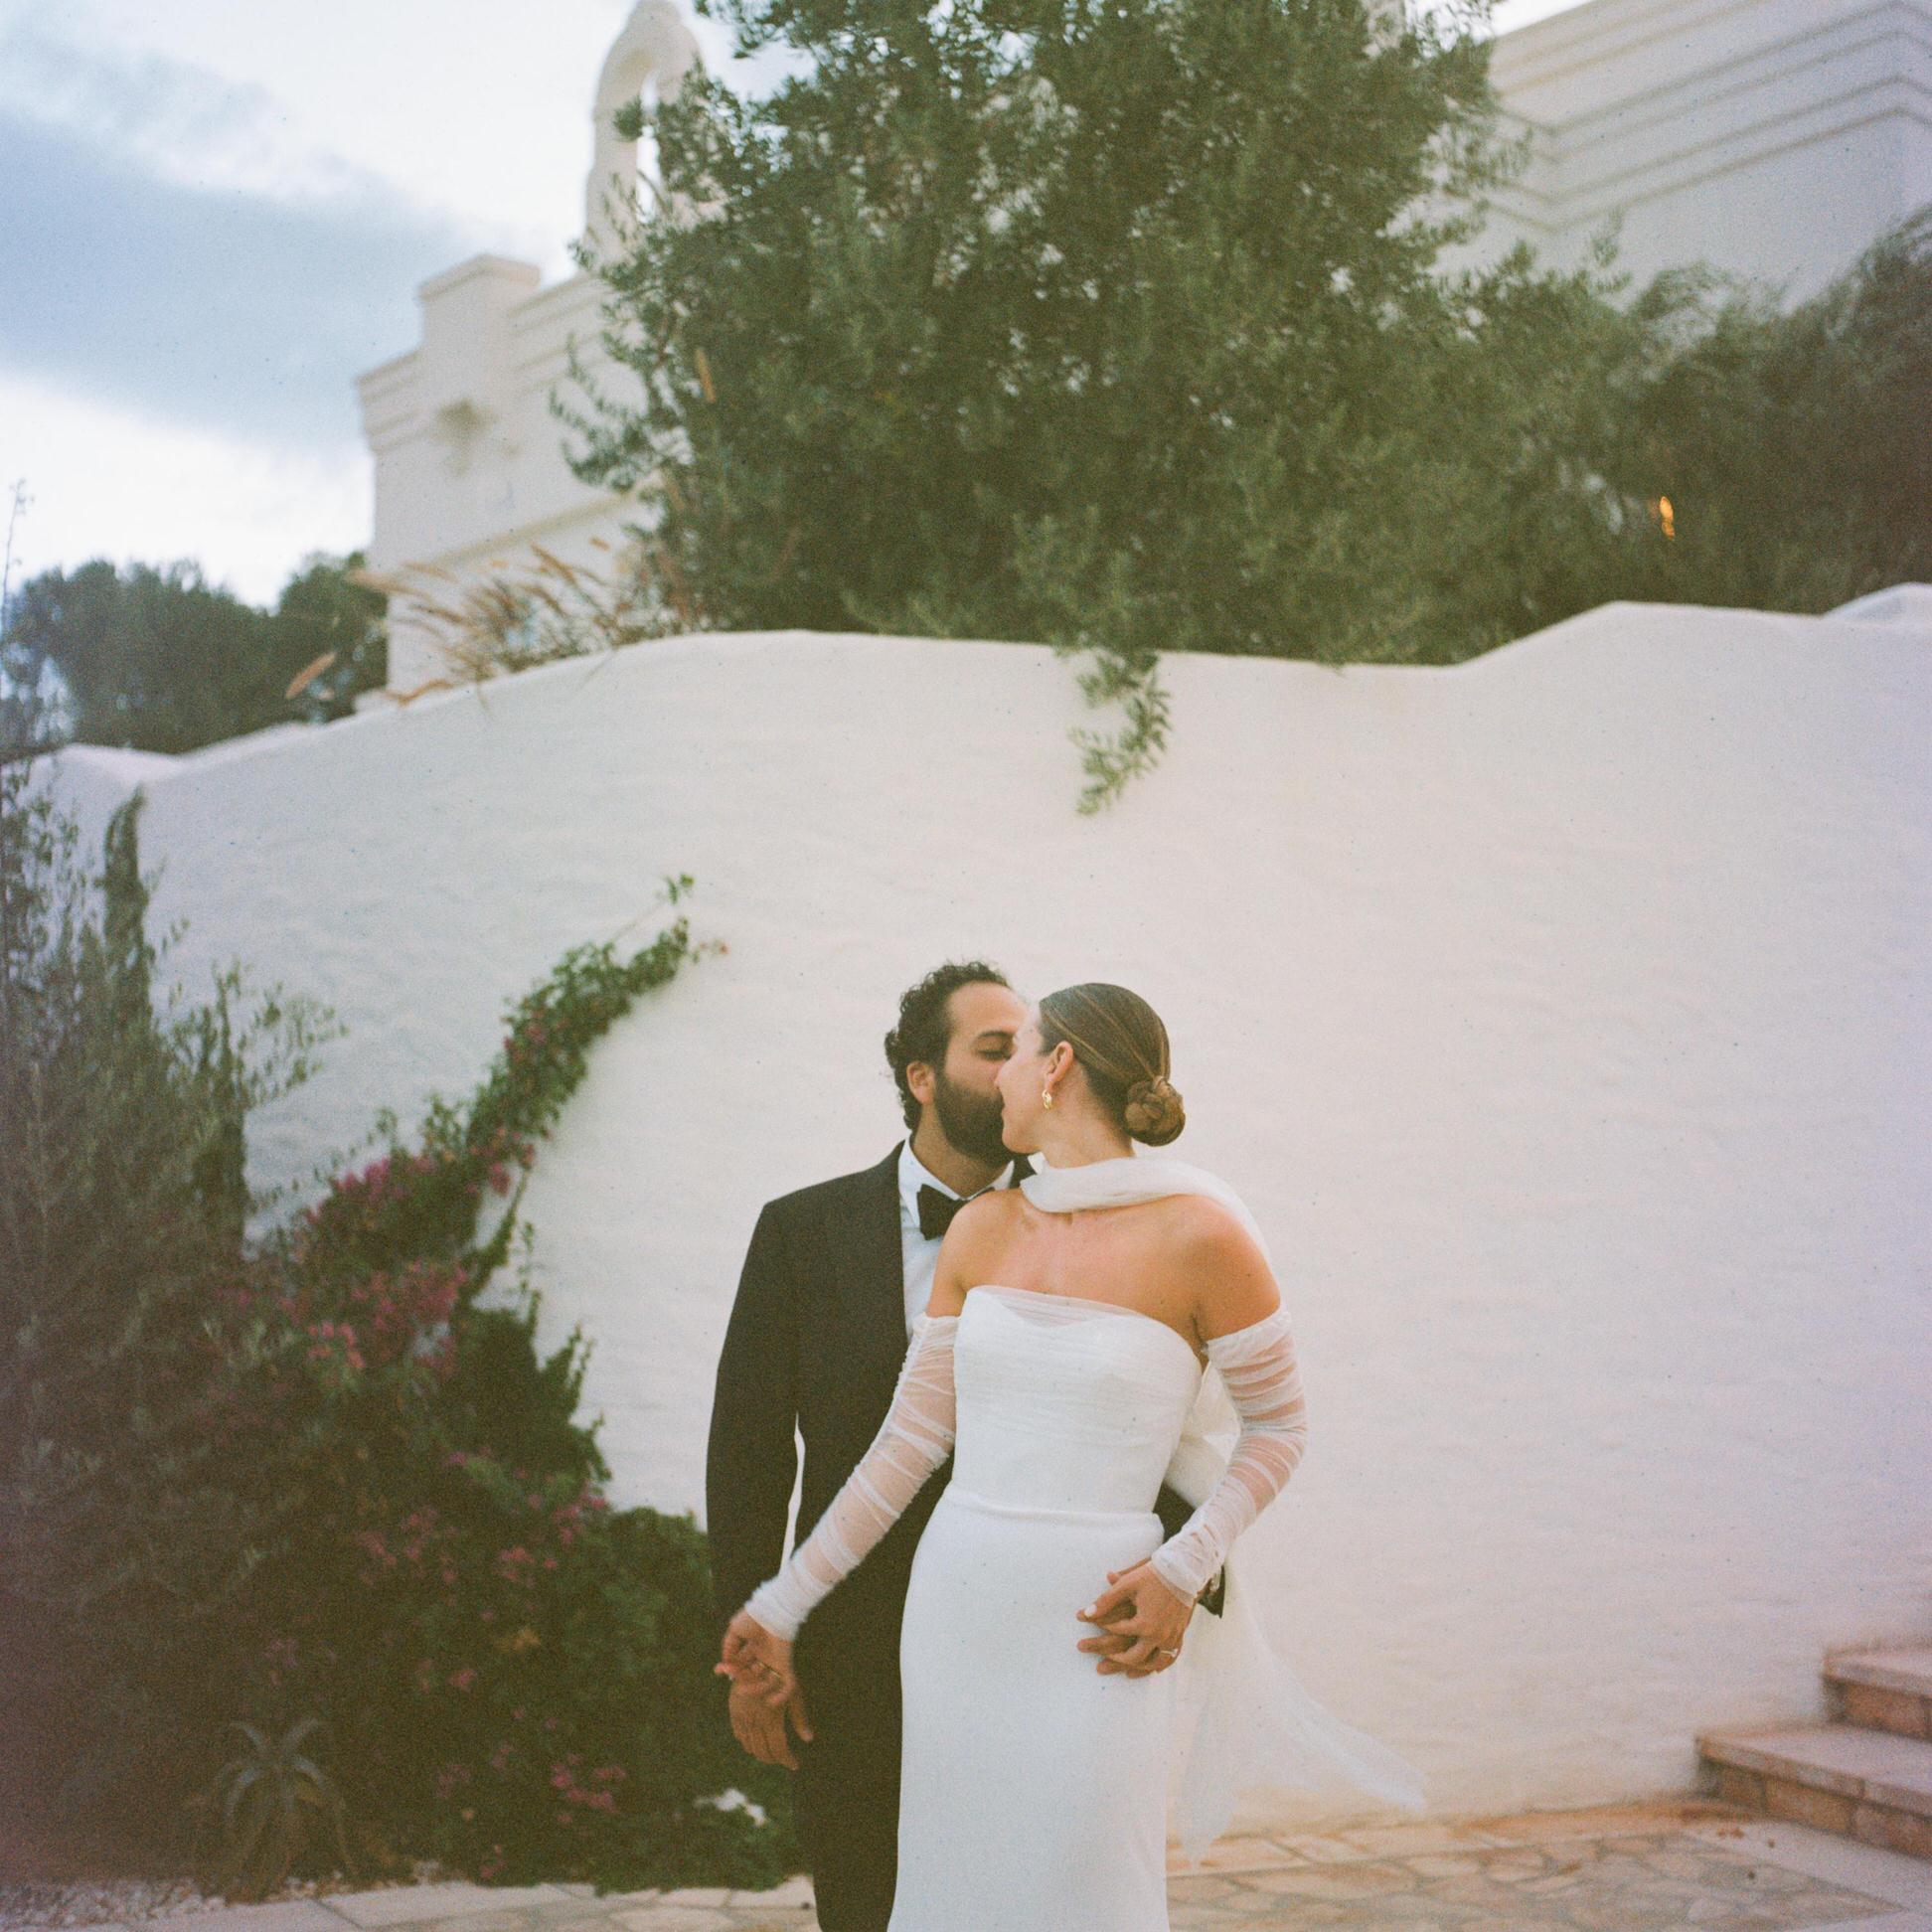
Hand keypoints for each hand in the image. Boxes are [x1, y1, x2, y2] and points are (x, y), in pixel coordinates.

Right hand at [716, 1606, 798, 1708]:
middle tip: (730, 1672)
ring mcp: (774, 1661)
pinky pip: (788, 1685)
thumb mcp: (735, 1630)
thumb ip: (729, 1646)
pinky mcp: (785, 1664)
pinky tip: (771, 1702)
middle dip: (739, 1676)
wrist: (771, 1612)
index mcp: (753, 1647)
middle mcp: (764, 1656)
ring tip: (746, 1677)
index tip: (717, 1671)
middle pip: (750, 1675)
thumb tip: (725, 1662)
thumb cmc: (754, 1619)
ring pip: (765, 1683)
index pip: (740, 1664)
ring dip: (756, 1686)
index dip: (729, 1669)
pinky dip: (781, 1695)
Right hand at [727, 1672, 812, 1767]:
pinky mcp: (734, 1711)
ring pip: (750, 1746)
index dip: (787, 1760)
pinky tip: (753, 1744)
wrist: (756, 1657)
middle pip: (763, 1751)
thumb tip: (809, 1739)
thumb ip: (800, 1717)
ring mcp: (743, 1717)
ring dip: (760, 1753)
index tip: (794, 1764)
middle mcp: (755, 1722)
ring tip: (770, 1755)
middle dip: (774, 1759)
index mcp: (771, 1720)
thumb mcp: (794, 1694)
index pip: (779, 1749)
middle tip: (783, 1760)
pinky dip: (747, 1743)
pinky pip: (739, 1735)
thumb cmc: (780, 1674)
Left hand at [1076, 1561, 1193, 1675]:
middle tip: (1099, 1661)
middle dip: (1113, 1658)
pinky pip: (1169, 1658)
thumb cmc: (1153, 1576)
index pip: (1118, 1630)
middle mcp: (1159, 1636)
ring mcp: (1171, 1638)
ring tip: (1122, 1668)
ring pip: (1153, 1663)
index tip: (1092, 1622)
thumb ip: (1106, 1601)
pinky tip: (1149, 1669)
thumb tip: (1086, 1613)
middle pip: (1133, 1657)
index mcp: (1144, 1623)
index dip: (1103, 1625)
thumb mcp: (1127, 1584)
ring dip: (1136, 1668)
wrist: (1184, 1571)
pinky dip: (1158, 1666)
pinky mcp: (1179, 1635)